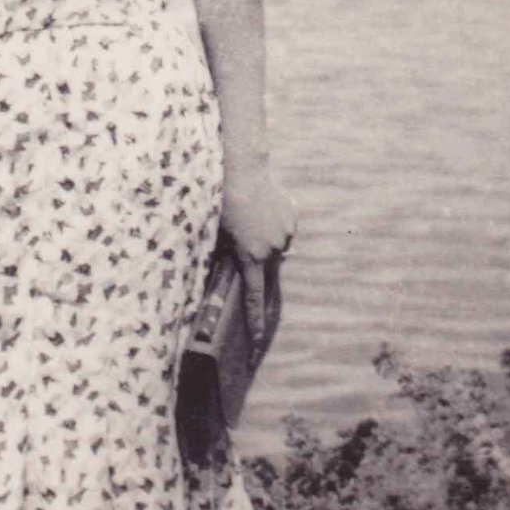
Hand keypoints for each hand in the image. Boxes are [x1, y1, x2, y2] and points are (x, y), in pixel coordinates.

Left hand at [221, 166, 295, 335]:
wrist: (243, 169)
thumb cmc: (222, 201)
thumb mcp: (217, 233)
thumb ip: (228, 254)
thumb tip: (238, 265)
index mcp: (250, 256)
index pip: (253, 296)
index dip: (255, 319)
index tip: (258, 340)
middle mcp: (272, 249)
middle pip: (265, 263)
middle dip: (255, 254)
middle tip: (245, 229)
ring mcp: (285, 233)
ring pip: (276, 243)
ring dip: (265, 234)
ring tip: (250, 211)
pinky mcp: (292, 216)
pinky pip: (283, 225)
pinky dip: (274, 219)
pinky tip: (263, 203)